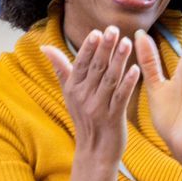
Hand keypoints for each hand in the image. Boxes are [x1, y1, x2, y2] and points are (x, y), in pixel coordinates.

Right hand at [41, 26, 137, 166]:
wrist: (95, 150)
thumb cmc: (84, 117)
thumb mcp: (69, 93)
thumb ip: (61, 69)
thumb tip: (45, 47)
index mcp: (73, 88)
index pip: (80, 64)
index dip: (88, 48)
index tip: (96, 31)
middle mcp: (83, 97)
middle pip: (96, 68)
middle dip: (104, 48)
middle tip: (114, 29)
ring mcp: (98, 108)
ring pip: (109, 80)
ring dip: (118, 61)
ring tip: (127, 43)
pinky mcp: (113, 118)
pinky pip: (121, 97)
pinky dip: (128, 83)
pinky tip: (136, 69)